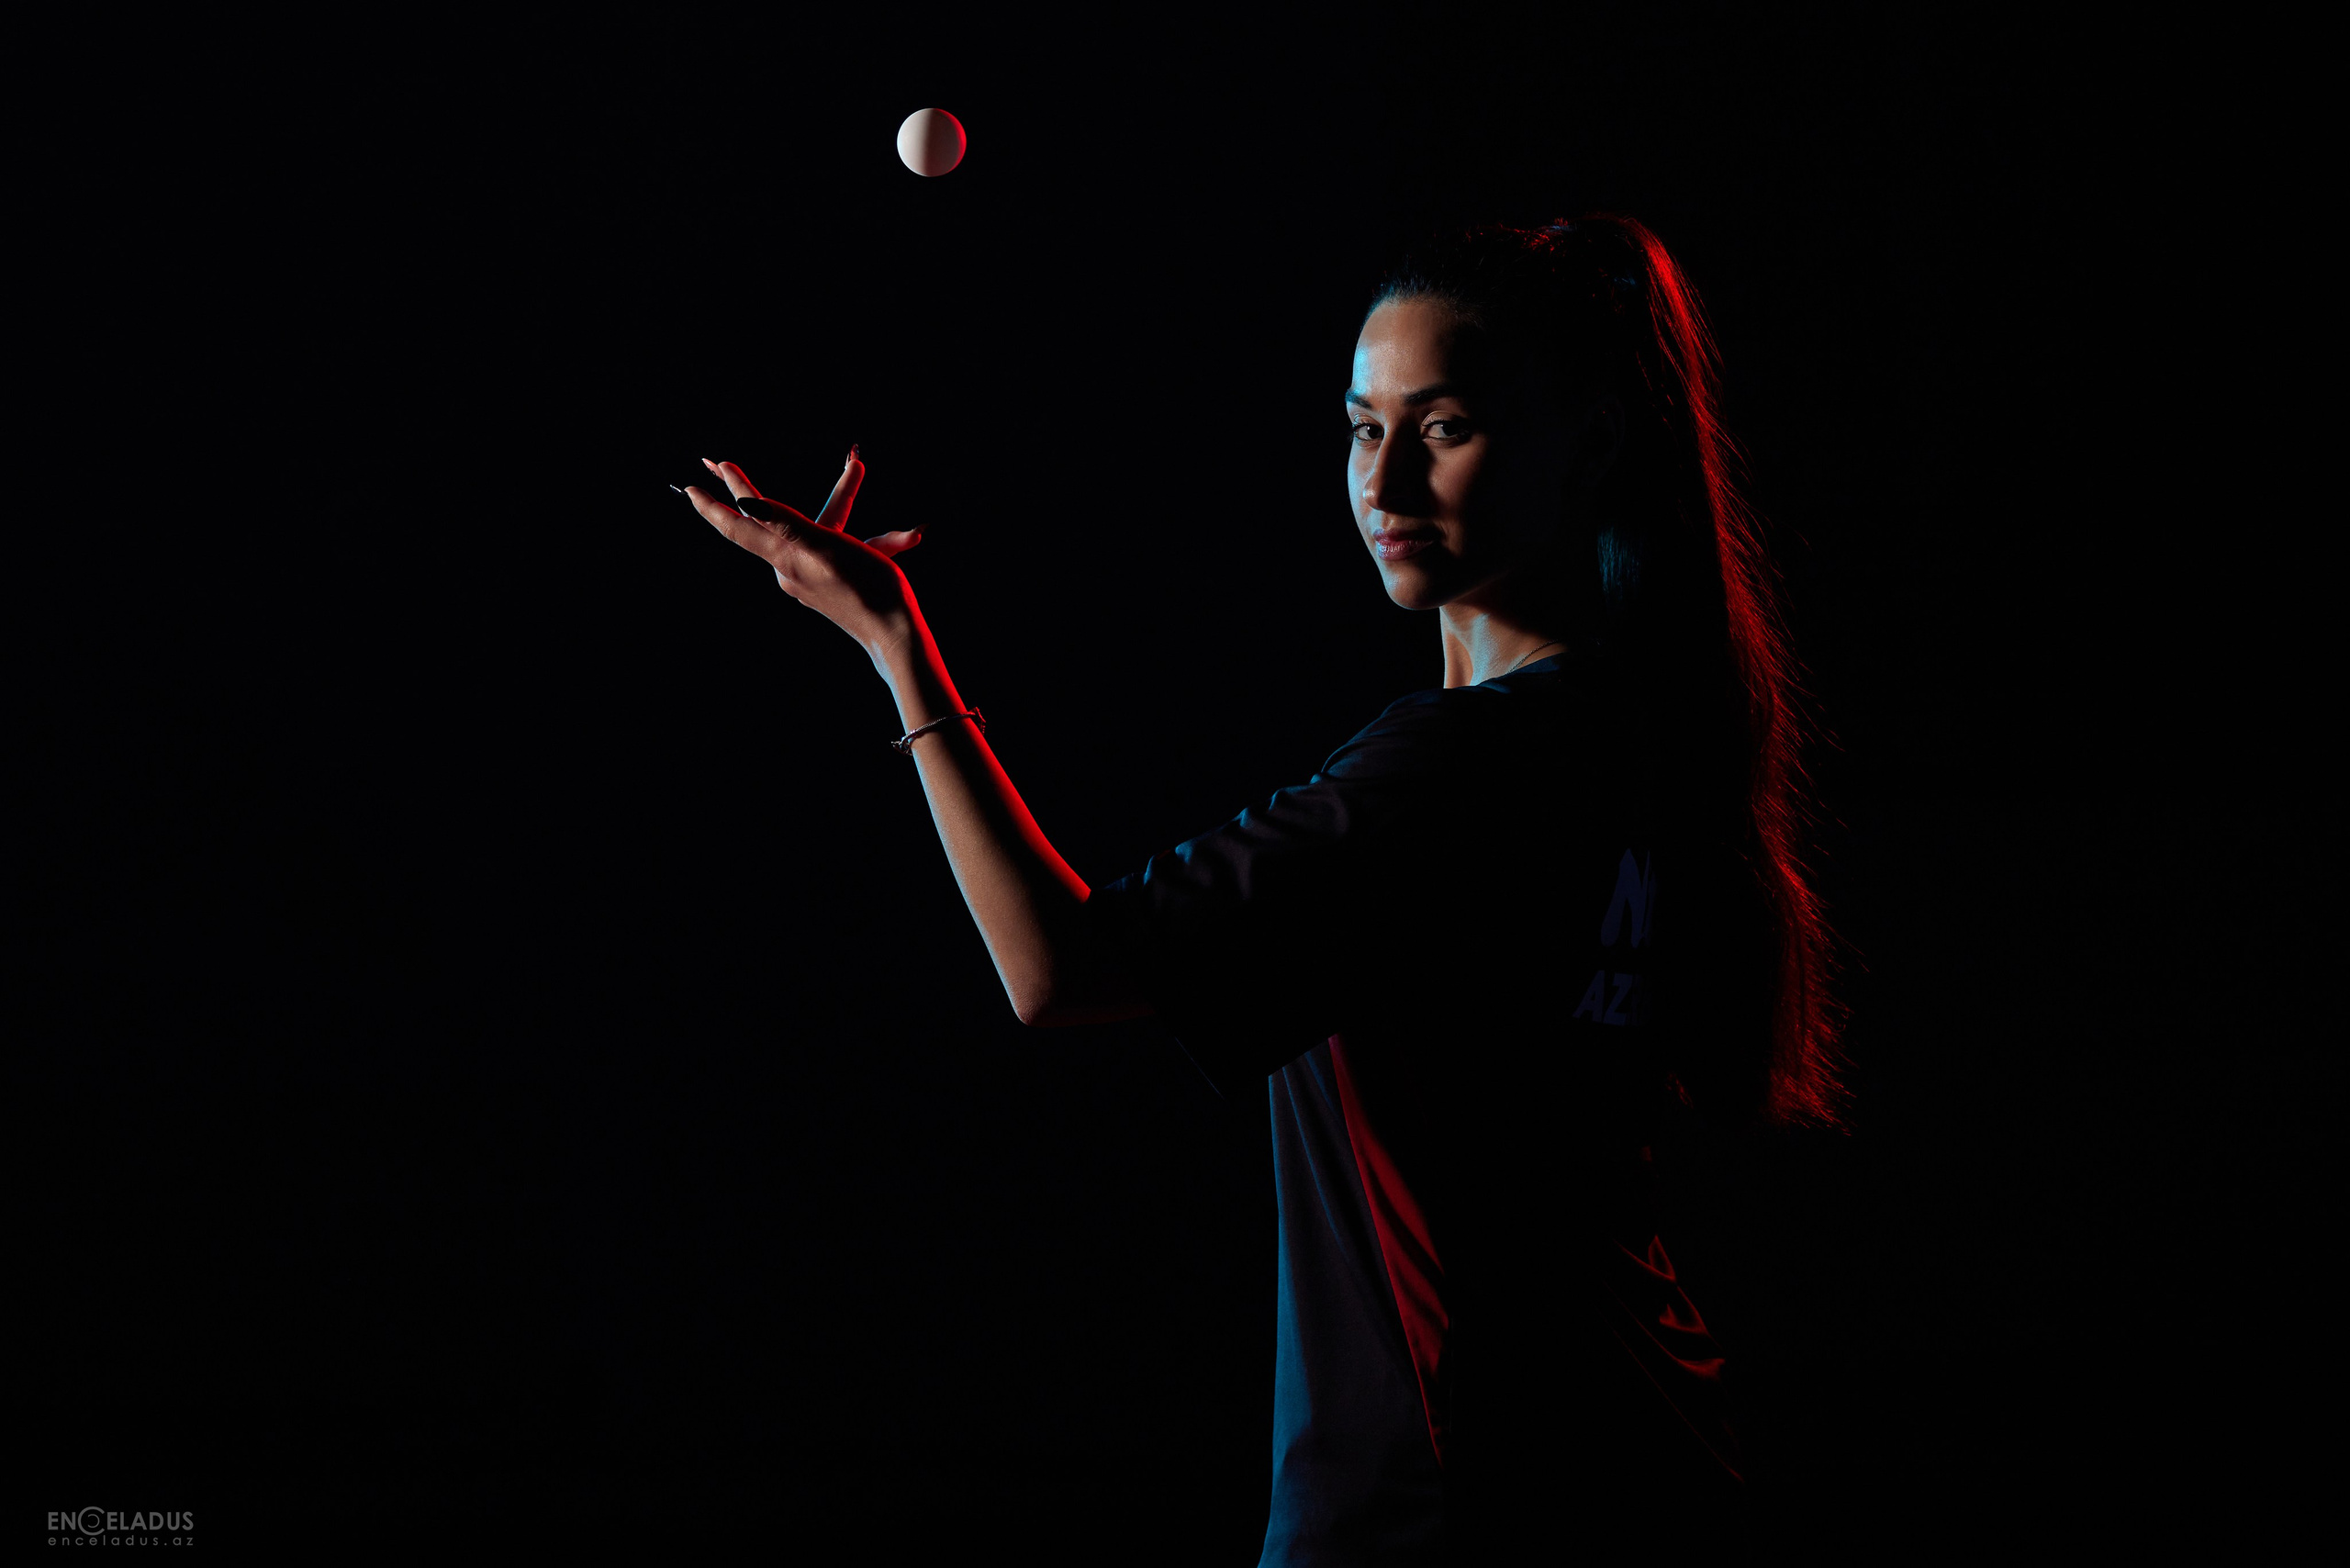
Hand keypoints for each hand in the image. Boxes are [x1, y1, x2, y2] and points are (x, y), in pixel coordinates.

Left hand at [683, 451, 923, 655]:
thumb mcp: (825, 548)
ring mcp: (809, 578)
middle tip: (710, 475)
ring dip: (840, 507)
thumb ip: (784, 524)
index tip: (713, 466)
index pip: (745, 521)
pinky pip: (837, 549)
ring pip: (814, 531)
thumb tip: (744, 504)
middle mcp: (791, 568)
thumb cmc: (868, 590)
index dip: (728, 492)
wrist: (893, 634)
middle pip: (760, 524)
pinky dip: (863, 536)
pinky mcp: (829, 586)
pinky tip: (902, 539)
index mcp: (787, 557)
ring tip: (857, 477)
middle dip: (738, 497)